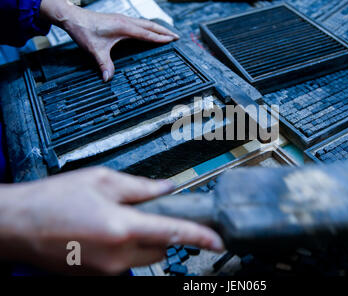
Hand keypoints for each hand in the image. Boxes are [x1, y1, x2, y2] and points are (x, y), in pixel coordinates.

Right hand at [0, 167, 222, 274]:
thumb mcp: (101, 180)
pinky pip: (124, 263)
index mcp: (122, 228)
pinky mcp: (96, 278)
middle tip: (138, 212)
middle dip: (159, 230)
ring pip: (144, 257)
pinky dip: (124, 249)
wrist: (17, 224)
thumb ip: (140, 186)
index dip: (201, 237)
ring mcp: (106, 271)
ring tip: (114, 221)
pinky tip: (102, 233)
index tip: (218, 241)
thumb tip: (166, 188)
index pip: (173, 232)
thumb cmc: (53, 200)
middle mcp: (118, 255)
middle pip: (161, 247)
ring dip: (141, 240)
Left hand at [40, 0, 178, 81]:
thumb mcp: (95, 50)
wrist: (72, 17)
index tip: (172, 40)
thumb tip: (108, 79)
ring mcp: (123, 19)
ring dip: (156, 27)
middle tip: (176, 36)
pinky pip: (138, 22)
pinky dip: (147, 27)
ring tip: (166, 33)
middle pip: (150, 25)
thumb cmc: (84, 31)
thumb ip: (104, 64)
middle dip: (164, 30)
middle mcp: (126, 21)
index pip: (147, 33)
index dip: (160, 38)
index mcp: (124, 27)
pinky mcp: (118, 19)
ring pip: (145, 22)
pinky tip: (148, 31)